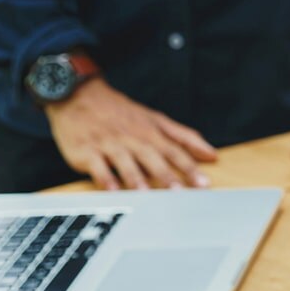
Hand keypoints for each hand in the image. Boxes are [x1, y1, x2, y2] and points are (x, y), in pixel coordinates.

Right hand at [45, 80, 215, 189]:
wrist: (78, 96)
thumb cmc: (121, 113)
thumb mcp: (156, 120)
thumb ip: (184, 137)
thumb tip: (212, 154)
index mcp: (150, 133)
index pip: (175, 151)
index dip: (190, 167)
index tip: (203, 184)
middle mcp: (132, 139)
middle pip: (152, 157)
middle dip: (167, 175)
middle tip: (179, 193)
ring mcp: (108, 144)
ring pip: (124, 162)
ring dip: (135, 178)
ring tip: (145, 194)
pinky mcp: (86, 150)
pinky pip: (96, 166)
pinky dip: (104, 177)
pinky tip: (112, 190)